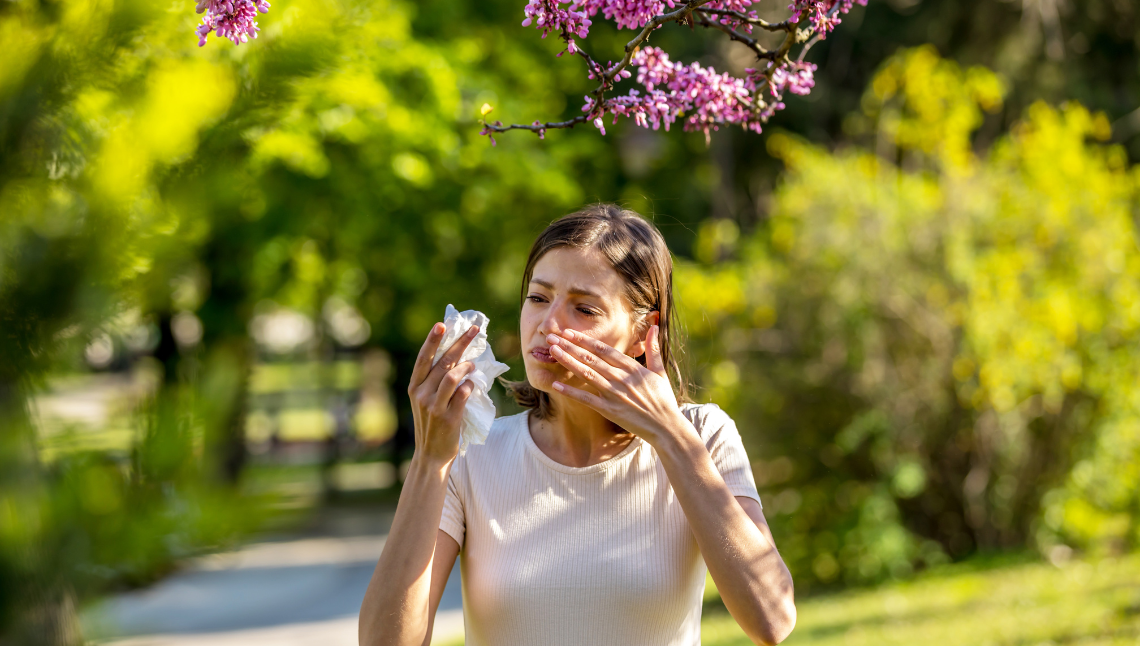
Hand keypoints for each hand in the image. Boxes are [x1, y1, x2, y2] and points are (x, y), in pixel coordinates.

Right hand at [407, 322, 478, 464]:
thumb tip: (456, 357)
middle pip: (443, 362)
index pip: (423, 358)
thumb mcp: (426, 401)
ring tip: (474, 365)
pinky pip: (462, 394)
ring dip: (467, 366)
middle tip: (475, 330)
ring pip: (453, 376)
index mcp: (414, 387)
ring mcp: (434, 406)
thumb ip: (435, 382)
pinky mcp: (448, 417)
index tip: (442, 324)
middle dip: (460, 343)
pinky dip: (470, 385)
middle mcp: (421, 394)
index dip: (432, 340)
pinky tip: (472, 384)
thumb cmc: (432, 424)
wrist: (431, 455)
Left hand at [547, 325, 690, 446]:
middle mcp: (621, 378)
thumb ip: (653, 349)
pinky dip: (571, 392)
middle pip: (591, 358)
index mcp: (632, 368)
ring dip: (568, 361)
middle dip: (570, 346)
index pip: (604, 350)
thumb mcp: (660, 372)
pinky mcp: (609, 410)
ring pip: (587, 374)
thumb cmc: (663, 400)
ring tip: (552, 351)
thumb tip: (655, 326)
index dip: (585, 340)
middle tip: (552, 337)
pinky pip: (586, 399)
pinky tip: (555, 384)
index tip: (570, 332)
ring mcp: (614, 394)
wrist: (666, 427)